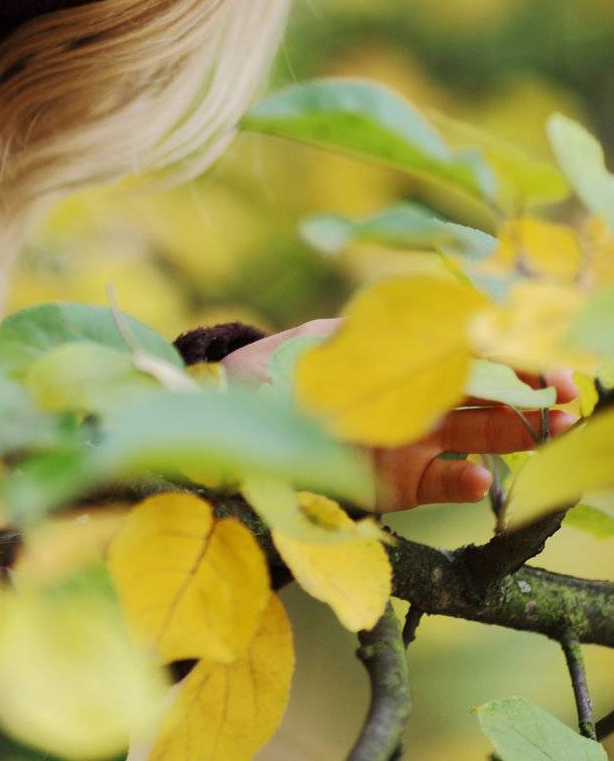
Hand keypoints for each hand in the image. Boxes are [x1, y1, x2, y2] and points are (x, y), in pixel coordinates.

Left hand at [219, 321, 579, 512]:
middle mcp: (417, 398)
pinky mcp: (396, 484)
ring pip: (478, 435)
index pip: (472, 352)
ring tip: (554, 427)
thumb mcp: (324, 341)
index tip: (548, 355)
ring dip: (518, 433)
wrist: (227, 421)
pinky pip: (440, 484)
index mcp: (406, 356)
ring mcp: (411, 441)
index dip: (513, 353)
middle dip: (533, 394)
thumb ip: (377, 334)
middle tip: (572, 399)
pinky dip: (464, 483)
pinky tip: (483, 479)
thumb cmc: (274, 368)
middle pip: (488, 394)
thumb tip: (431, 315)